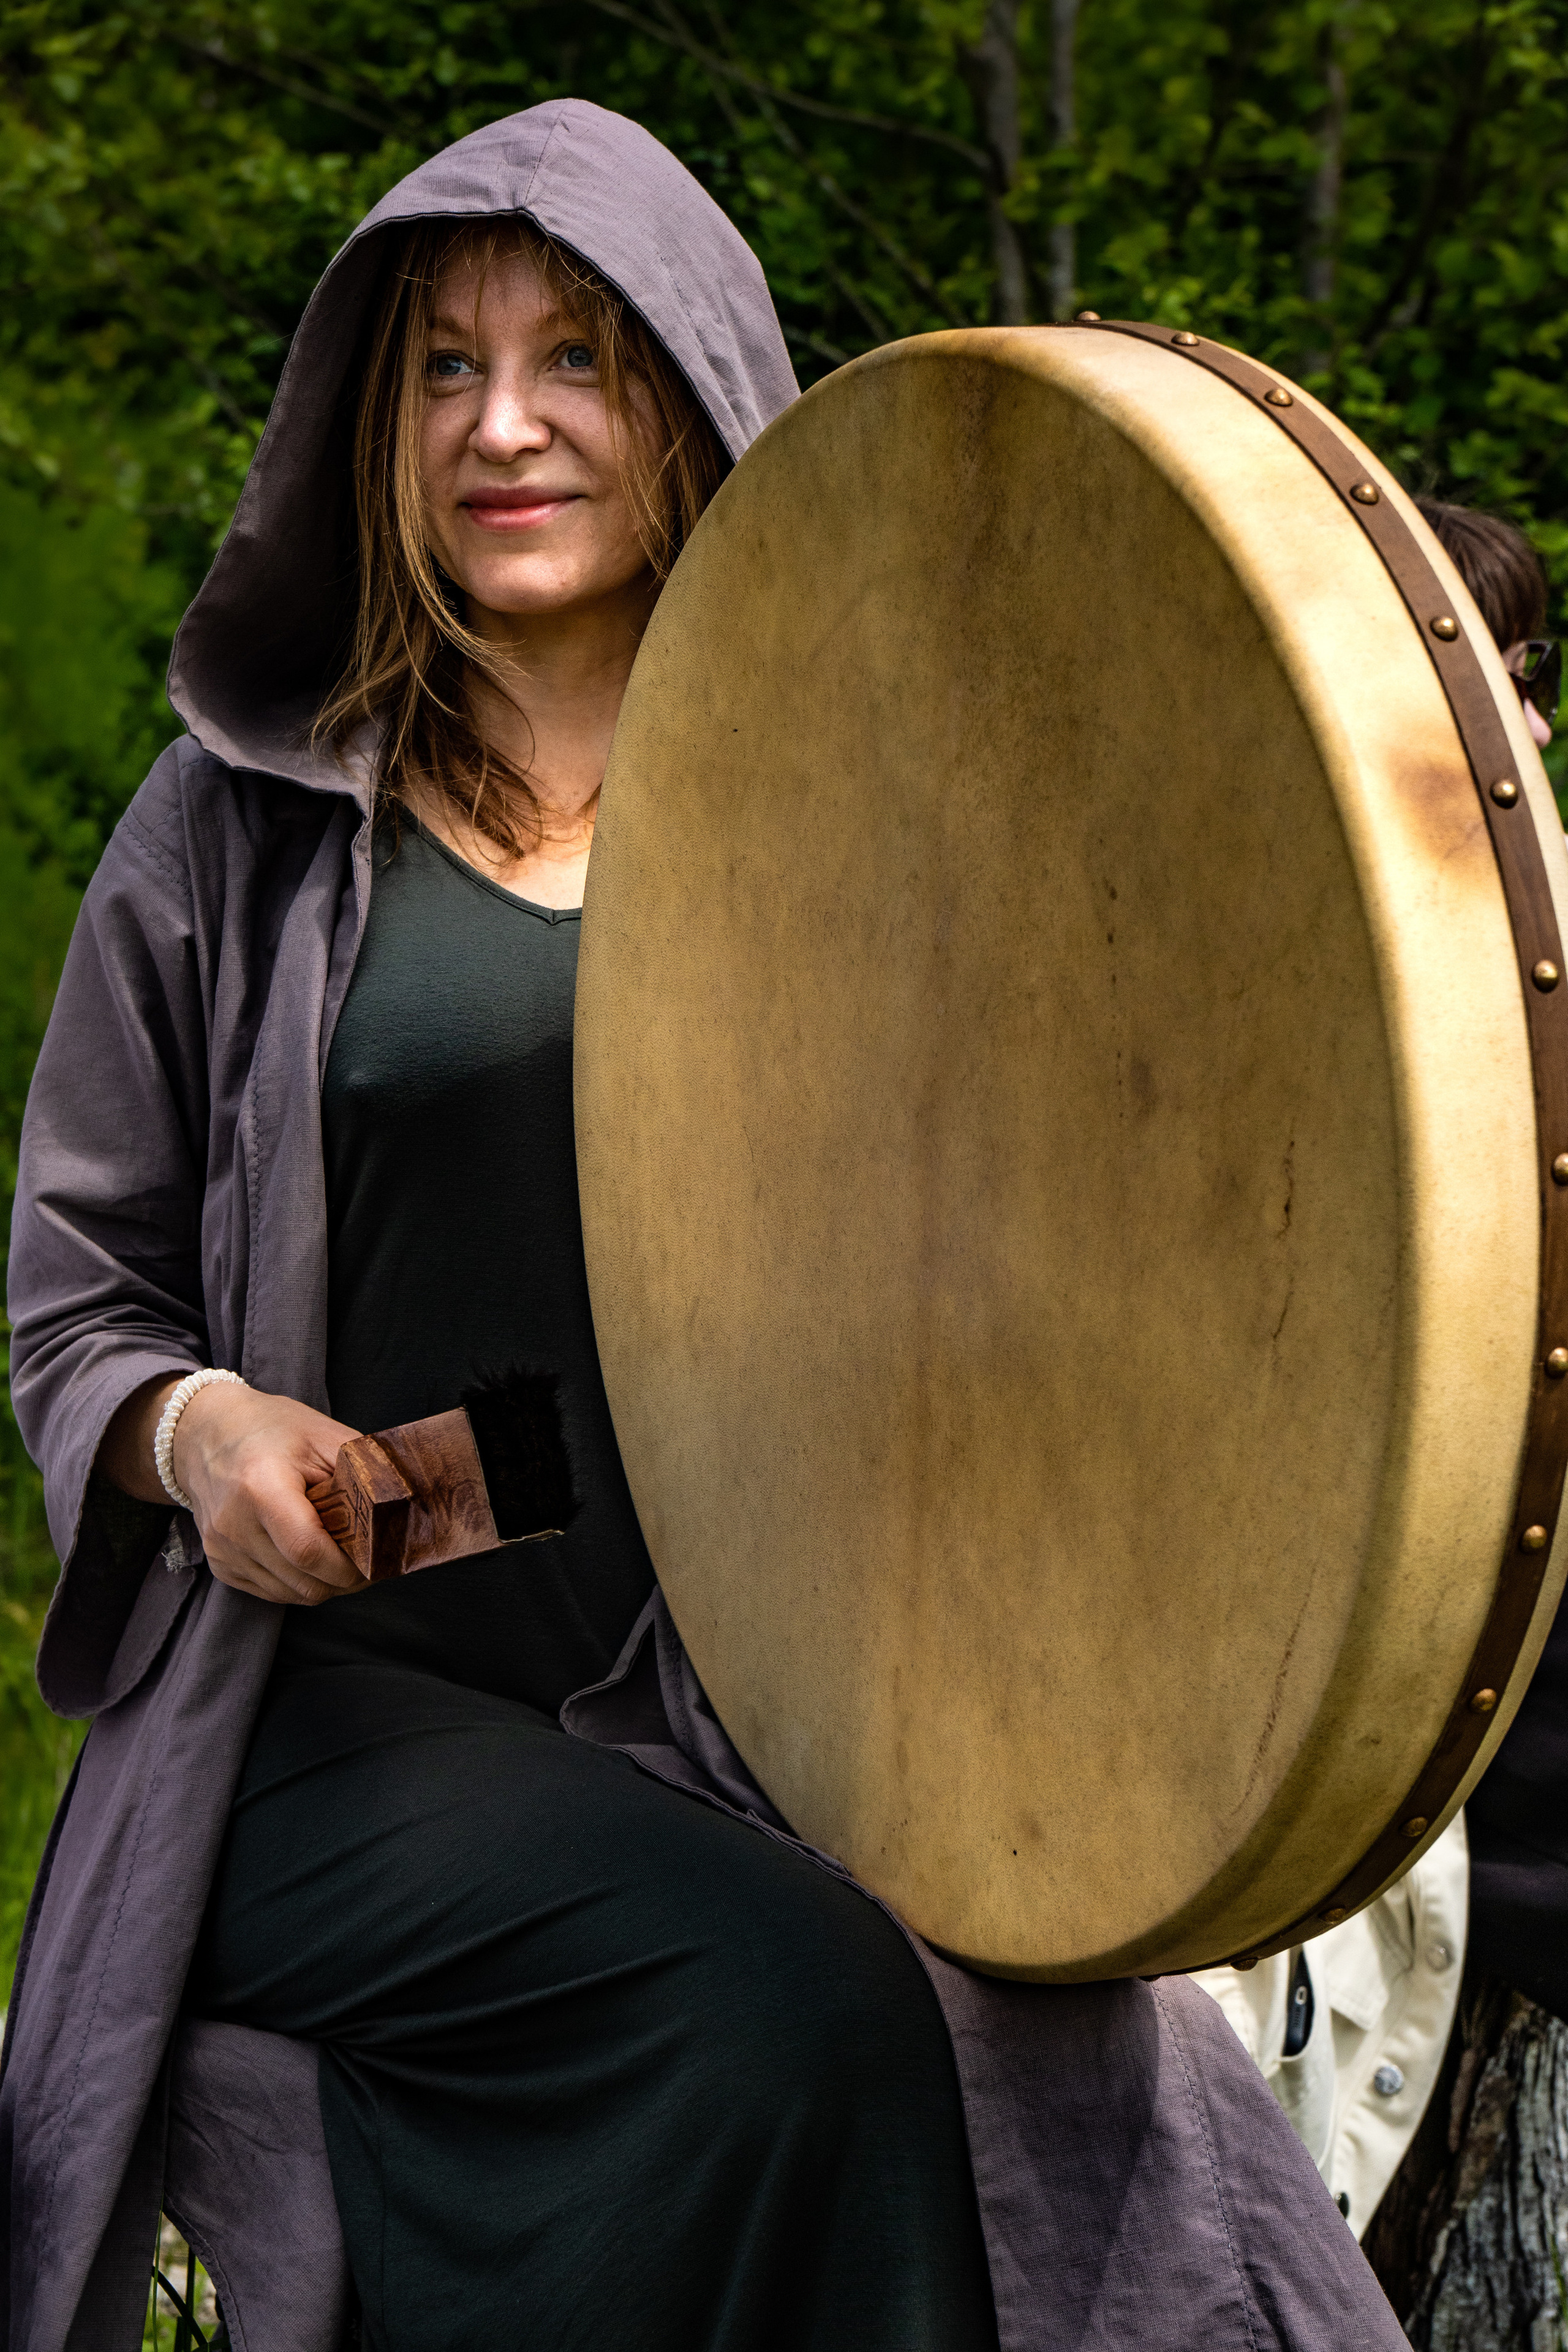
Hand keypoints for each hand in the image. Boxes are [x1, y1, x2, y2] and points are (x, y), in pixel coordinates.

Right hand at [98, 1374, 363, 1605]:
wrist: (207, 1434)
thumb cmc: (272, 1429)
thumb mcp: (323, 1435)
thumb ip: (363, 1471)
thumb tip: (403, 1505)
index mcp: (260, 1487)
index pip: (308, 1551)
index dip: (349, 1567)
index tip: (376, 1560)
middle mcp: (233, 1525)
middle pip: (304, 1582)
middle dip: (346, 1580)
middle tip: (370, 1561)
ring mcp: (222, 1550)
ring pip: (291, 1595)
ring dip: (325, 1584)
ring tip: (343, 1556)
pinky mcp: (219, 1565)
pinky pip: (272, 1592)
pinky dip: (299, 1582)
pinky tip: (312, 1556)